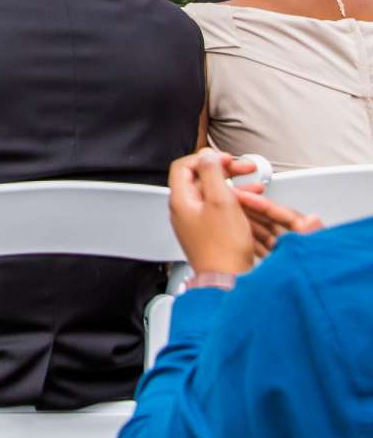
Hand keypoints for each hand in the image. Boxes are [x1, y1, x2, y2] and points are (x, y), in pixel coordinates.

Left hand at [169, 148, 320, 278]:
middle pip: (201, 180)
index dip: (206, 158)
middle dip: (226, 172)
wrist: (227, 282)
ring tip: (257, 188)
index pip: (184, 167)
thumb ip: (212, 174)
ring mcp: (196, 224)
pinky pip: (220, 211)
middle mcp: (185, 212)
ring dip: (235, 188)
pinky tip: (253, 208)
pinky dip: (235, 205)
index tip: (226, 159)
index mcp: (181, 201)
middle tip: (245, 169)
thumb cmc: (224, 248)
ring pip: (214, 196)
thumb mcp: (221, 202)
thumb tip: (206, 156)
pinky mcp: (209, 234)